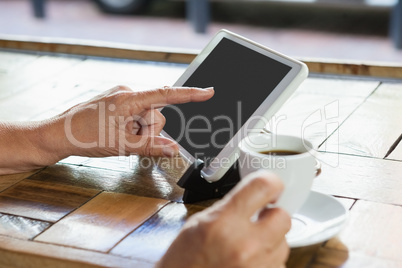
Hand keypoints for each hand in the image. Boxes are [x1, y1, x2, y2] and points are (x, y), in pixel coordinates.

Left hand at [41, 85, 213, 159]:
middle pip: (157, 115)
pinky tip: (117, 133)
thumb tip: (175, 149)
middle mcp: (127, 94)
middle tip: (128, 140)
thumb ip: (152, 147)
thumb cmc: (84, 137)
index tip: (208, 92)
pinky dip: (133, 128)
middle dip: (148, 131)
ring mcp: (122, 98)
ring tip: (119, 137)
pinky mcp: (118, 104)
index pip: (166, 95)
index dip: (190, 94)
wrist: (58, 134)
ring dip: (139, 132)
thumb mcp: (122, 145)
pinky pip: (137, 116)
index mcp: (129, 98)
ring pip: (147, 118)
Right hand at [158, 171, 290, 267]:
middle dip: (272, 216)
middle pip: (283, 217)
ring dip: (270, 241)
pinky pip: (279, 264)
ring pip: (284, 243)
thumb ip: (230, 206)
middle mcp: (245, 245)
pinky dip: (267, 261)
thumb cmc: (185, 260)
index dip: (271, 182)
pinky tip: (249, 261)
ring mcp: (257, 267)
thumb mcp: (200, 222)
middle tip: (259, 220)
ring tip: (247, 246)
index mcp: (224, 223)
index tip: (270, 187)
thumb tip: (254, 195)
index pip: (264, 186)